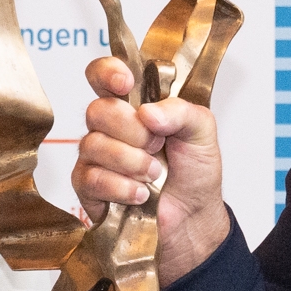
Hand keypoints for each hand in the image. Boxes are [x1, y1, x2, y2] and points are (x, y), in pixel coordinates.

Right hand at [72, 54, 229, 283]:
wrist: (194, 217)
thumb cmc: (195, 172)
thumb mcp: (202, 132)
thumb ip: (182, 111)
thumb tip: (148, 112)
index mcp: (135, 105)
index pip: (103, 75)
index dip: (107, 73)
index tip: (125, 84)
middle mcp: (111, 127)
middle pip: (98, 110)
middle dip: (133, 131)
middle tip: (157, 145)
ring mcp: (96, 156)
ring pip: (92, 144)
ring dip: (131, 162)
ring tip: (154, 175)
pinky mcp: (89, 187)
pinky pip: (90, 178)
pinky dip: (120, 187)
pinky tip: (140, 194)